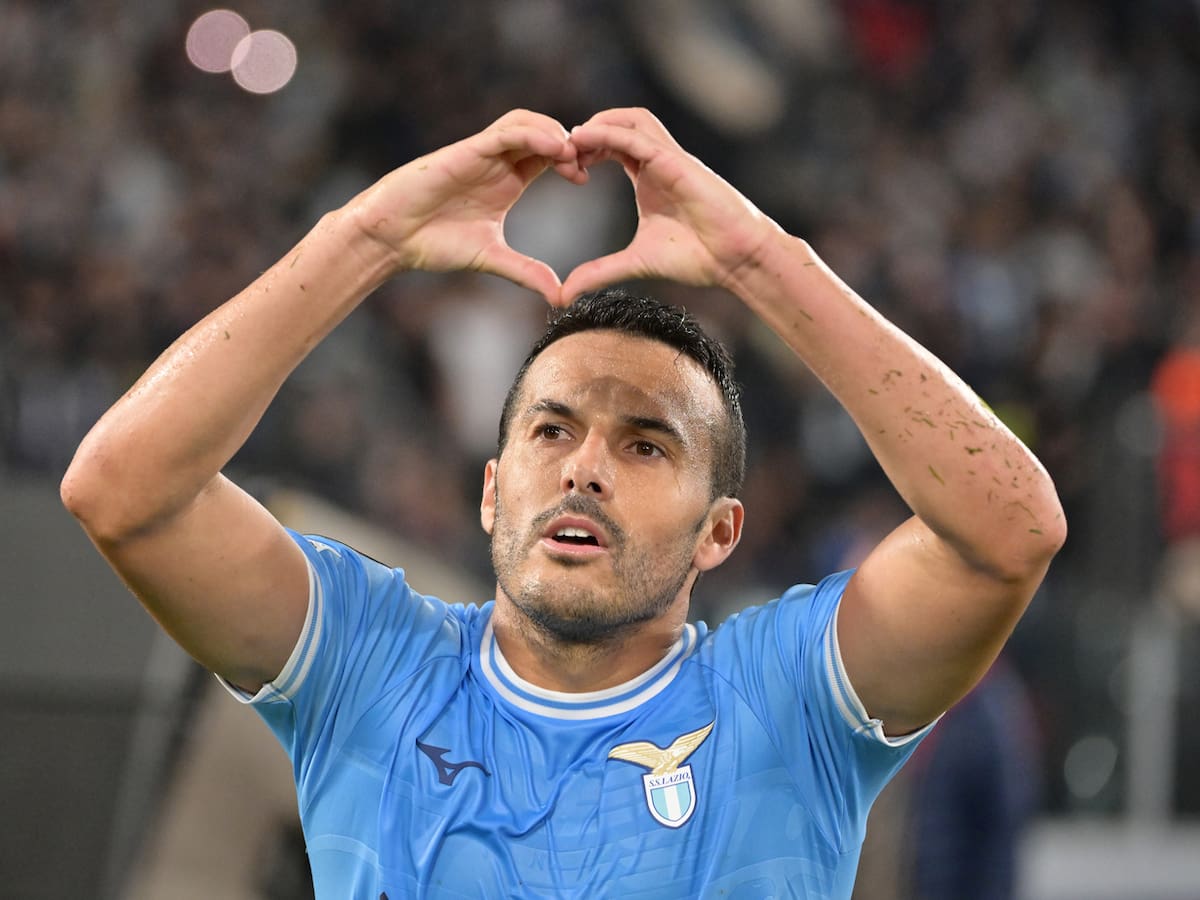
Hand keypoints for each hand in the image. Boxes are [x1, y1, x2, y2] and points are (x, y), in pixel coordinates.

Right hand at [347, 110, 585, 303]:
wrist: (393, 238)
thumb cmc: (434, 243)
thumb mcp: (492, 258)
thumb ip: (527, 272)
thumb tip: (560, 294)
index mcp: (508, 181)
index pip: (549, 158)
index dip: (572, 161)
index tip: (586, 179)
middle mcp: (497, 162)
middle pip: (543, 134)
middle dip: (569, 142)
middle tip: (588, 160)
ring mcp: (482, 153)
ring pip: (526, 123)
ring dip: (553, 132)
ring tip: (573, 154)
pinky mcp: (466, 150)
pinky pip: (505, 132)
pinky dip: (532, 134)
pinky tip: (554, 148)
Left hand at [559, 108, 780, 303]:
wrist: (735, 259)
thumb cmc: (698, 257)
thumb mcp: (635, 263)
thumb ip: (600, 272)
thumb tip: (565, 293)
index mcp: (648, 176)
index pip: (611, 145)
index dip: (584, 150)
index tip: (563, 169)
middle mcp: (658, 161)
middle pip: (619, 122)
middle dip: (587, 131)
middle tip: (561, 154)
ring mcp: (670, 158)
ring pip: (632, 118)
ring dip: (599, 123)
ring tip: (572, 141)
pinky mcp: (678, 164)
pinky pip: (640, 138)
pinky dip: (611, 134)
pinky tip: (587, 140)